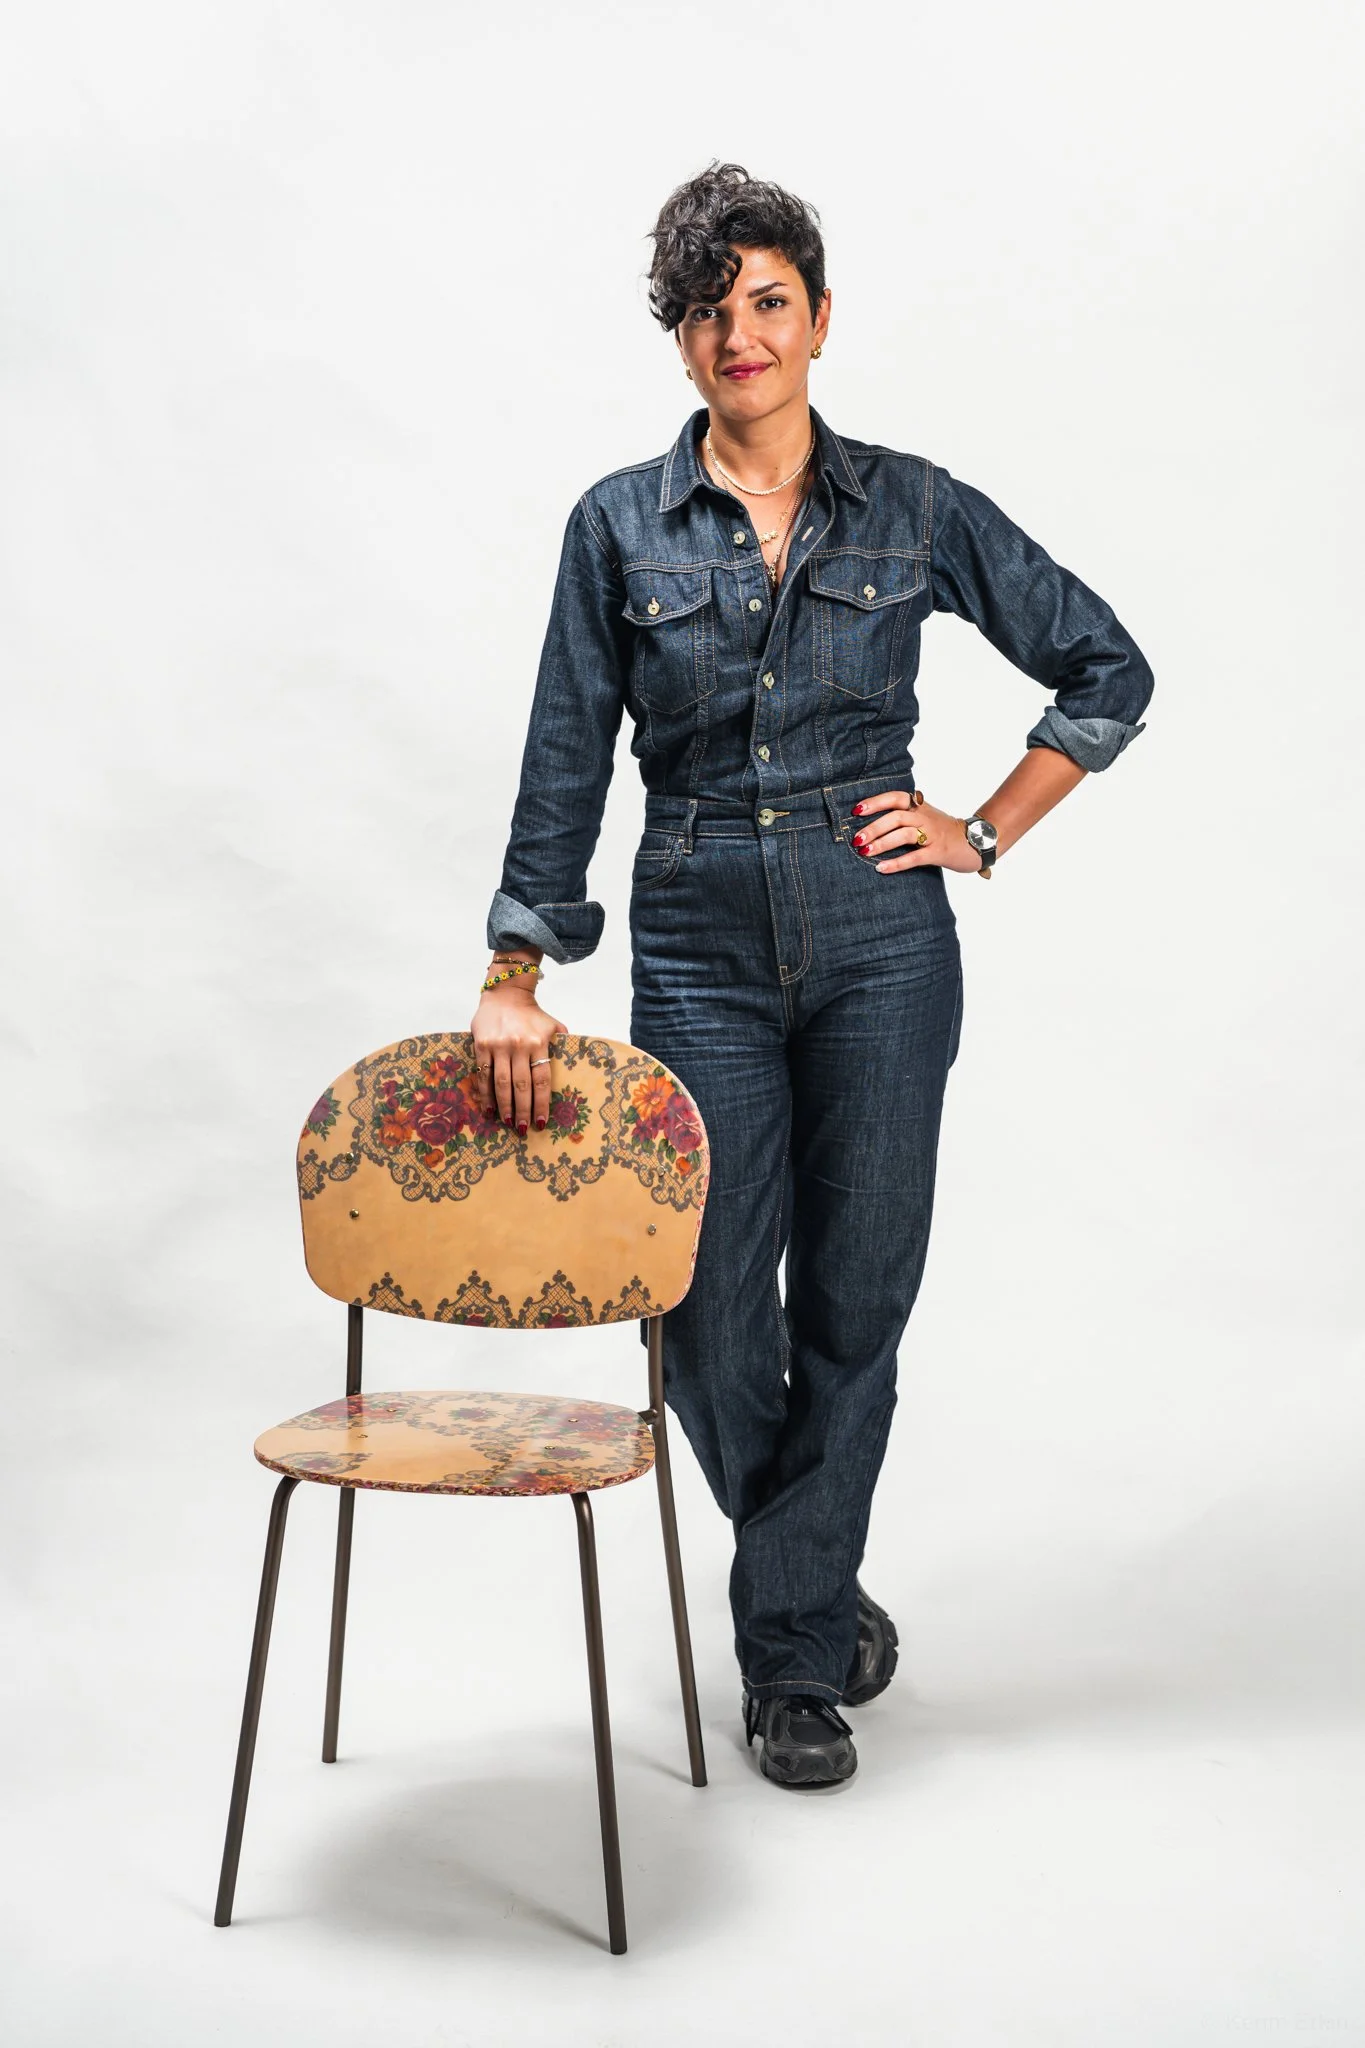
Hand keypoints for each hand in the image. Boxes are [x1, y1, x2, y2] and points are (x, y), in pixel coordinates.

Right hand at [470, 980, 567, 1136]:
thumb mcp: (552, 1025)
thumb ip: (562, 1044)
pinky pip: (483, 1074)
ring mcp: (499, 1046)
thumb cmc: (531, 1014)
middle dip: (523, 1110)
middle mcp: (519, 1046)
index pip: (542, 1080)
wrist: (505, 993)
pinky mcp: (481, 1045)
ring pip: (501, 1083)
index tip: (541, 1122)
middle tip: (523, 1129)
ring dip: (505, 1106)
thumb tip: (577, 1062)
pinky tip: (488, 1108)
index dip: (541, 1103)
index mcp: (539, 1043)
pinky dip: (485, 1093)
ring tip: (508, 1122)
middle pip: (522, 1086)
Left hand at [849, 790, 984, 874]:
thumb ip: (905, 816)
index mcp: (920, 807)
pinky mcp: (938, 852)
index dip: (875, 802)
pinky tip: (881, 868)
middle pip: (896, 817)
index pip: (895, 798)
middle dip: (874, 827)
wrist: (977, 841)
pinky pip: (915, 857)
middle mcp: (925, 817)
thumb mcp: (926, 816)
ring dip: (881, 843)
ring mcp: (933, 835)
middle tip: (856, 839)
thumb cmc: (945, 831)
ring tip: (864, 852)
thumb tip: (872, 825)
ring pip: (904, 834)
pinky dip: (896, 863)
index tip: (856, 810)